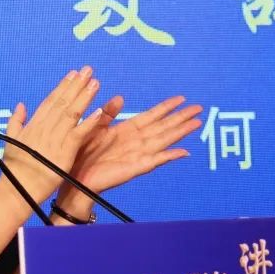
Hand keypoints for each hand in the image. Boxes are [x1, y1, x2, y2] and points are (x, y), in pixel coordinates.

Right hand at [1, 67, 103, 202]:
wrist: (17, 189)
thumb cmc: (15, 169)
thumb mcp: (11, 140)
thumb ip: (16, 121)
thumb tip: (20, 105)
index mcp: (33, 125)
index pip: (50, 101)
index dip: (63, 86)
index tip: (73, 74)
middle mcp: (44, 128)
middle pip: (62, 102)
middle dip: (76, 85)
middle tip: (88, 70)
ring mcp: (54, 139)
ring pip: (72, 113)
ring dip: (84, 97)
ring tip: (95, 83)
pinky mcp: (64, 152)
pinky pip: (79, 134)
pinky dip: (89, 123)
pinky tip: (100, 112)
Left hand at [65, 94, 202, 194]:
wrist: (75, 176)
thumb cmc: (83, 153)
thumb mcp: (95, 127)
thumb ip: (108, 113)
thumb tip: (120, 97)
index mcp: (126, 130)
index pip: (151, 115)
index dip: (166, 107)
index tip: (181, 98)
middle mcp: (136, 141)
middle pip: (163, 126)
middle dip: (180, 117)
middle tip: (199, 107)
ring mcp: (138, 154)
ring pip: (164, 140)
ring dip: (180, 132)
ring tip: (197, 123)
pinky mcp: (135, 168)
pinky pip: (155, 161)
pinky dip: (169, 156)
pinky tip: (183, 152)